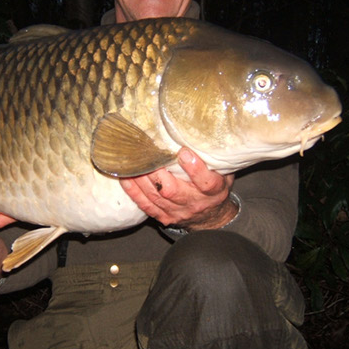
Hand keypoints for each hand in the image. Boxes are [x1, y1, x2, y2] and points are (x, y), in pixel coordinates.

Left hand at [120, 148, 236, 230]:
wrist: (211, 218)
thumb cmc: (214, 187)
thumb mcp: (223, 172)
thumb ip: (213, 157)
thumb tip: (201, 131)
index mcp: (213, 191)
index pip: (206, 183)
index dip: (195, 168)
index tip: (183, 152)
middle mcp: (195, 203)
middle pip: (172, 191)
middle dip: (157, 172)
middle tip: (147, 154)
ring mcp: (177, 212)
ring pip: (156, 197)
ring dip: (142, 178)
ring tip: (133, 161)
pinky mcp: (164, 217)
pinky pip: (146, 205)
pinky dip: (133, 191)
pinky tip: (125, 177)